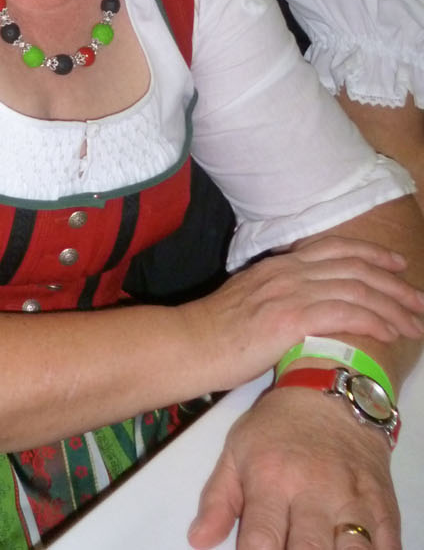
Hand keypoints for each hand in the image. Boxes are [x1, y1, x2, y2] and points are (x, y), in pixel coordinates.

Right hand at [184, 235, 423, 393]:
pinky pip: (344, 312)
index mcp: (280, 264)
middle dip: (393, 282)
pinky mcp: (290, 318)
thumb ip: (282, 292)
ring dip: (392, 306)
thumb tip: (310, 305)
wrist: (190, 343)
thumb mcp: (252, 298)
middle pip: (354, 266)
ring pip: (356, 289)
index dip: (371, 253)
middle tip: (418, 300)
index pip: (336, 248)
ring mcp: (289, 292)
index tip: (397, 264)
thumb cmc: (218, 332)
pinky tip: (388, 332)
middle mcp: (288, 271)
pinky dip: (372, 320)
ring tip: (413, 323)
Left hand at [188, 385, 399, 548]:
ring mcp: (354, 502)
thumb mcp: (236, 451)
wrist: (330, 395)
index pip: (262, 542)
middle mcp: (315, 492)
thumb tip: (198, 540)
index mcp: (272, 479)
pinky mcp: (385, 508)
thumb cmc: (277, 427)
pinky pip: (388, 549)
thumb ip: (218, 500)